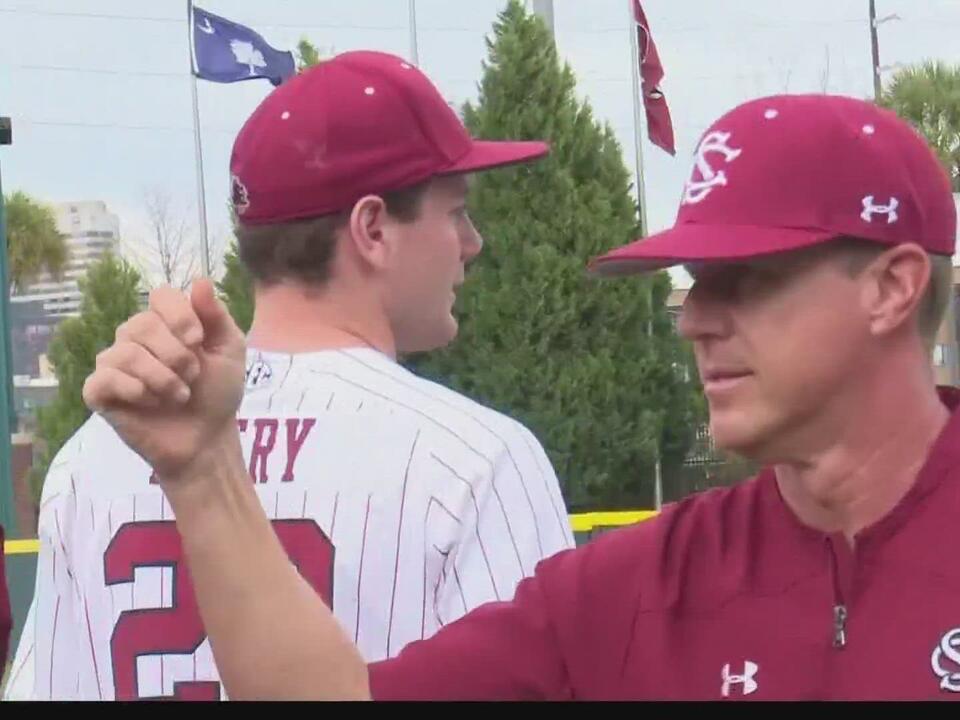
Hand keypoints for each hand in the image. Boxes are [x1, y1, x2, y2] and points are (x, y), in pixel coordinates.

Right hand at [83, 278, 246, 481]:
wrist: (207, 438)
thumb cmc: (217, 392)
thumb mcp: (229, 350)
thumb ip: (216, 315)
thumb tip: (200, 280)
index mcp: (166, 322)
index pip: (161, 295)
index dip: (179, 315)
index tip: (198, 341)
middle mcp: (135, 337)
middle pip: (141, 323)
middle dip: (176, 354)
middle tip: (193, 376)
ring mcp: (114, 363)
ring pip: (125, 351)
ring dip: (162, 377)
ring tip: (179, 395)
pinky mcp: (100, 392)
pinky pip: (105, 378)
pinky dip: (135, 391)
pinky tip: (151, 402)